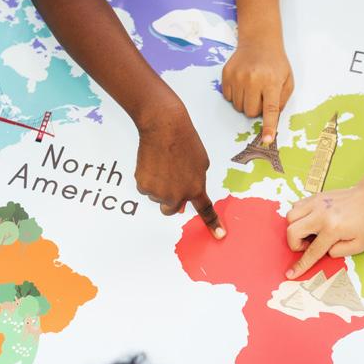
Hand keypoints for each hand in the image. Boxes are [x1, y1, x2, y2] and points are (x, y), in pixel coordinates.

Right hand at [134, 99, 224, 237]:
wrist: (164, 127)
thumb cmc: (185, 142)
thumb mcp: (200, 163)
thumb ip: (194, 183)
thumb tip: (180, 203)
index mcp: (196, 188)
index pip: (205, 211)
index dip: (213, 224)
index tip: (220, 236)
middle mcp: (177, 195)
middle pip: (171, 209)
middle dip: (170, 200)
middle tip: (169, 179)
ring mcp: (159, 193)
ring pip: (156, 197)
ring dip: (158, 186)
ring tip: (162, 163)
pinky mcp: (143, 186)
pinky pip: (145, 188)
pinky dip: (147, 179)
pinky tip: (152, 163)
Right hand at [222, 41, 293, 143]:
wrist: (259, 41)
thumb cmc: (275, 63)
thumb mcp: (287, 80)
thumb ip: (282, 101)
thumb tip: (271, 117)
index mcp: (271, 82)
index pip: (270, 109)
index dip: (269, 126)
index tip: (267, 140)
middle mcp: (253, 79)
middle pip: (251, 112)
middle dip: (256, 110)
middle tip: (261, 96)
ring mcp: (237, 77)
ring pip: (238, 107)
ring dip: (246, 103)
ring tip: (252, 88)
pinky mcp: (226, 75)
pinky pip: (228, 98)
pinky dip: (235, 95)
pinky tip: (242, 84)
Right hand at [285, 177, 363, 278]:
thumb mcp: (360, 245)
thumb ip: (339, 252)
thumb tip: (324, 251)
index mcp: (333, 228)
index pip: (312, 251)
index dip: (301, 265)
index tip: (291, 273)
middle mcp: (321, 214)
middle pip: (293, 231)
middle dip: (295, 243)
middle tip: (309, 245)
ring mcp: (317, 203)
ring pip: (290, 216)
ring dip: (295, 228)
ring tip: (310, 232)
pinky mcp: (316, 197)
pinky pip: (296, 206)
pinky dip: (298, 216)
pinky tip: (311, 221)